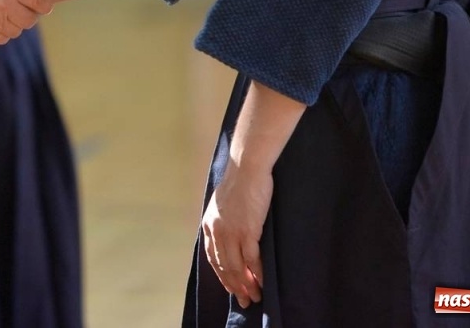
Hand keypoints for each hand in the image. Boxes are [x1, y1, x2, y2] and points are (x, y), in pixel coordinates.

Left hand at [201, 157, 271, 307]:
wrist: (247, 169)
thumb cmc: (238, 184)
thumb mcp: (221, 205)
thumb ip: (222, 222)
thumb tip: (228, 238)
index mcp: (208, 225)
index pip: (212, 257)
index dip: (222, 275)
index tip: (230, 287)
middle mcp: (217, 231)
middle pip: (223, 265)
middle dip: (233, 285)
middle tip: (243, 300)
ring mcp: (232, 232)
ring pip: (236, 266)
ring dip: (245, 284)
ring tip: (254, 296)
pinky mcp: (248, 230)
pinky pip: (251, 258)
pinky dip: (256, 273)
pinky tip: (261, 282)